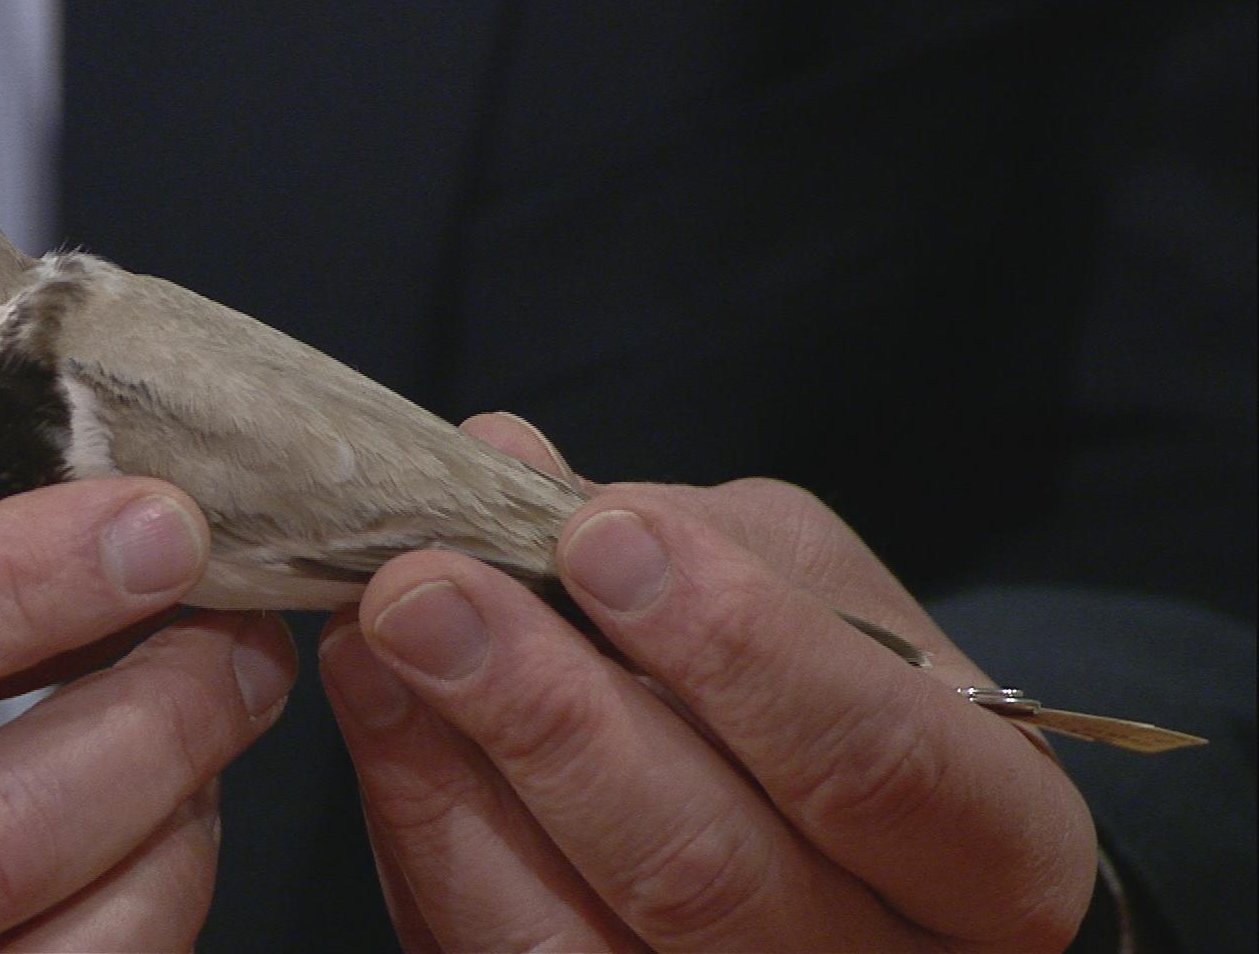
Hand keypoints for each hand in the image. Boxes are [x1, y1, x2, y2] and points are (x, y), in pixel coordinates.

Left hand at [321, 414, 1095, 951]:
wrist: (864, 861)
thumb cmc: (853, 697)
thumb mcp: (823, 600)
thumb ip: (698, 536)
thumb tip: (507, 463)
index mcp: (992, 851)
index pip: (881, 764)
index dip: (740, 651)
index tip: (601, 537)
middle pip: (707, 872)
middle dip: (551, 714)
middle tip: (428, 588)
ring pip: (580, 940)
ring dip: (455, 771)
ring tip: (376, 638)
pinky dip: (424, 830)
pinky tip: (381, 715)